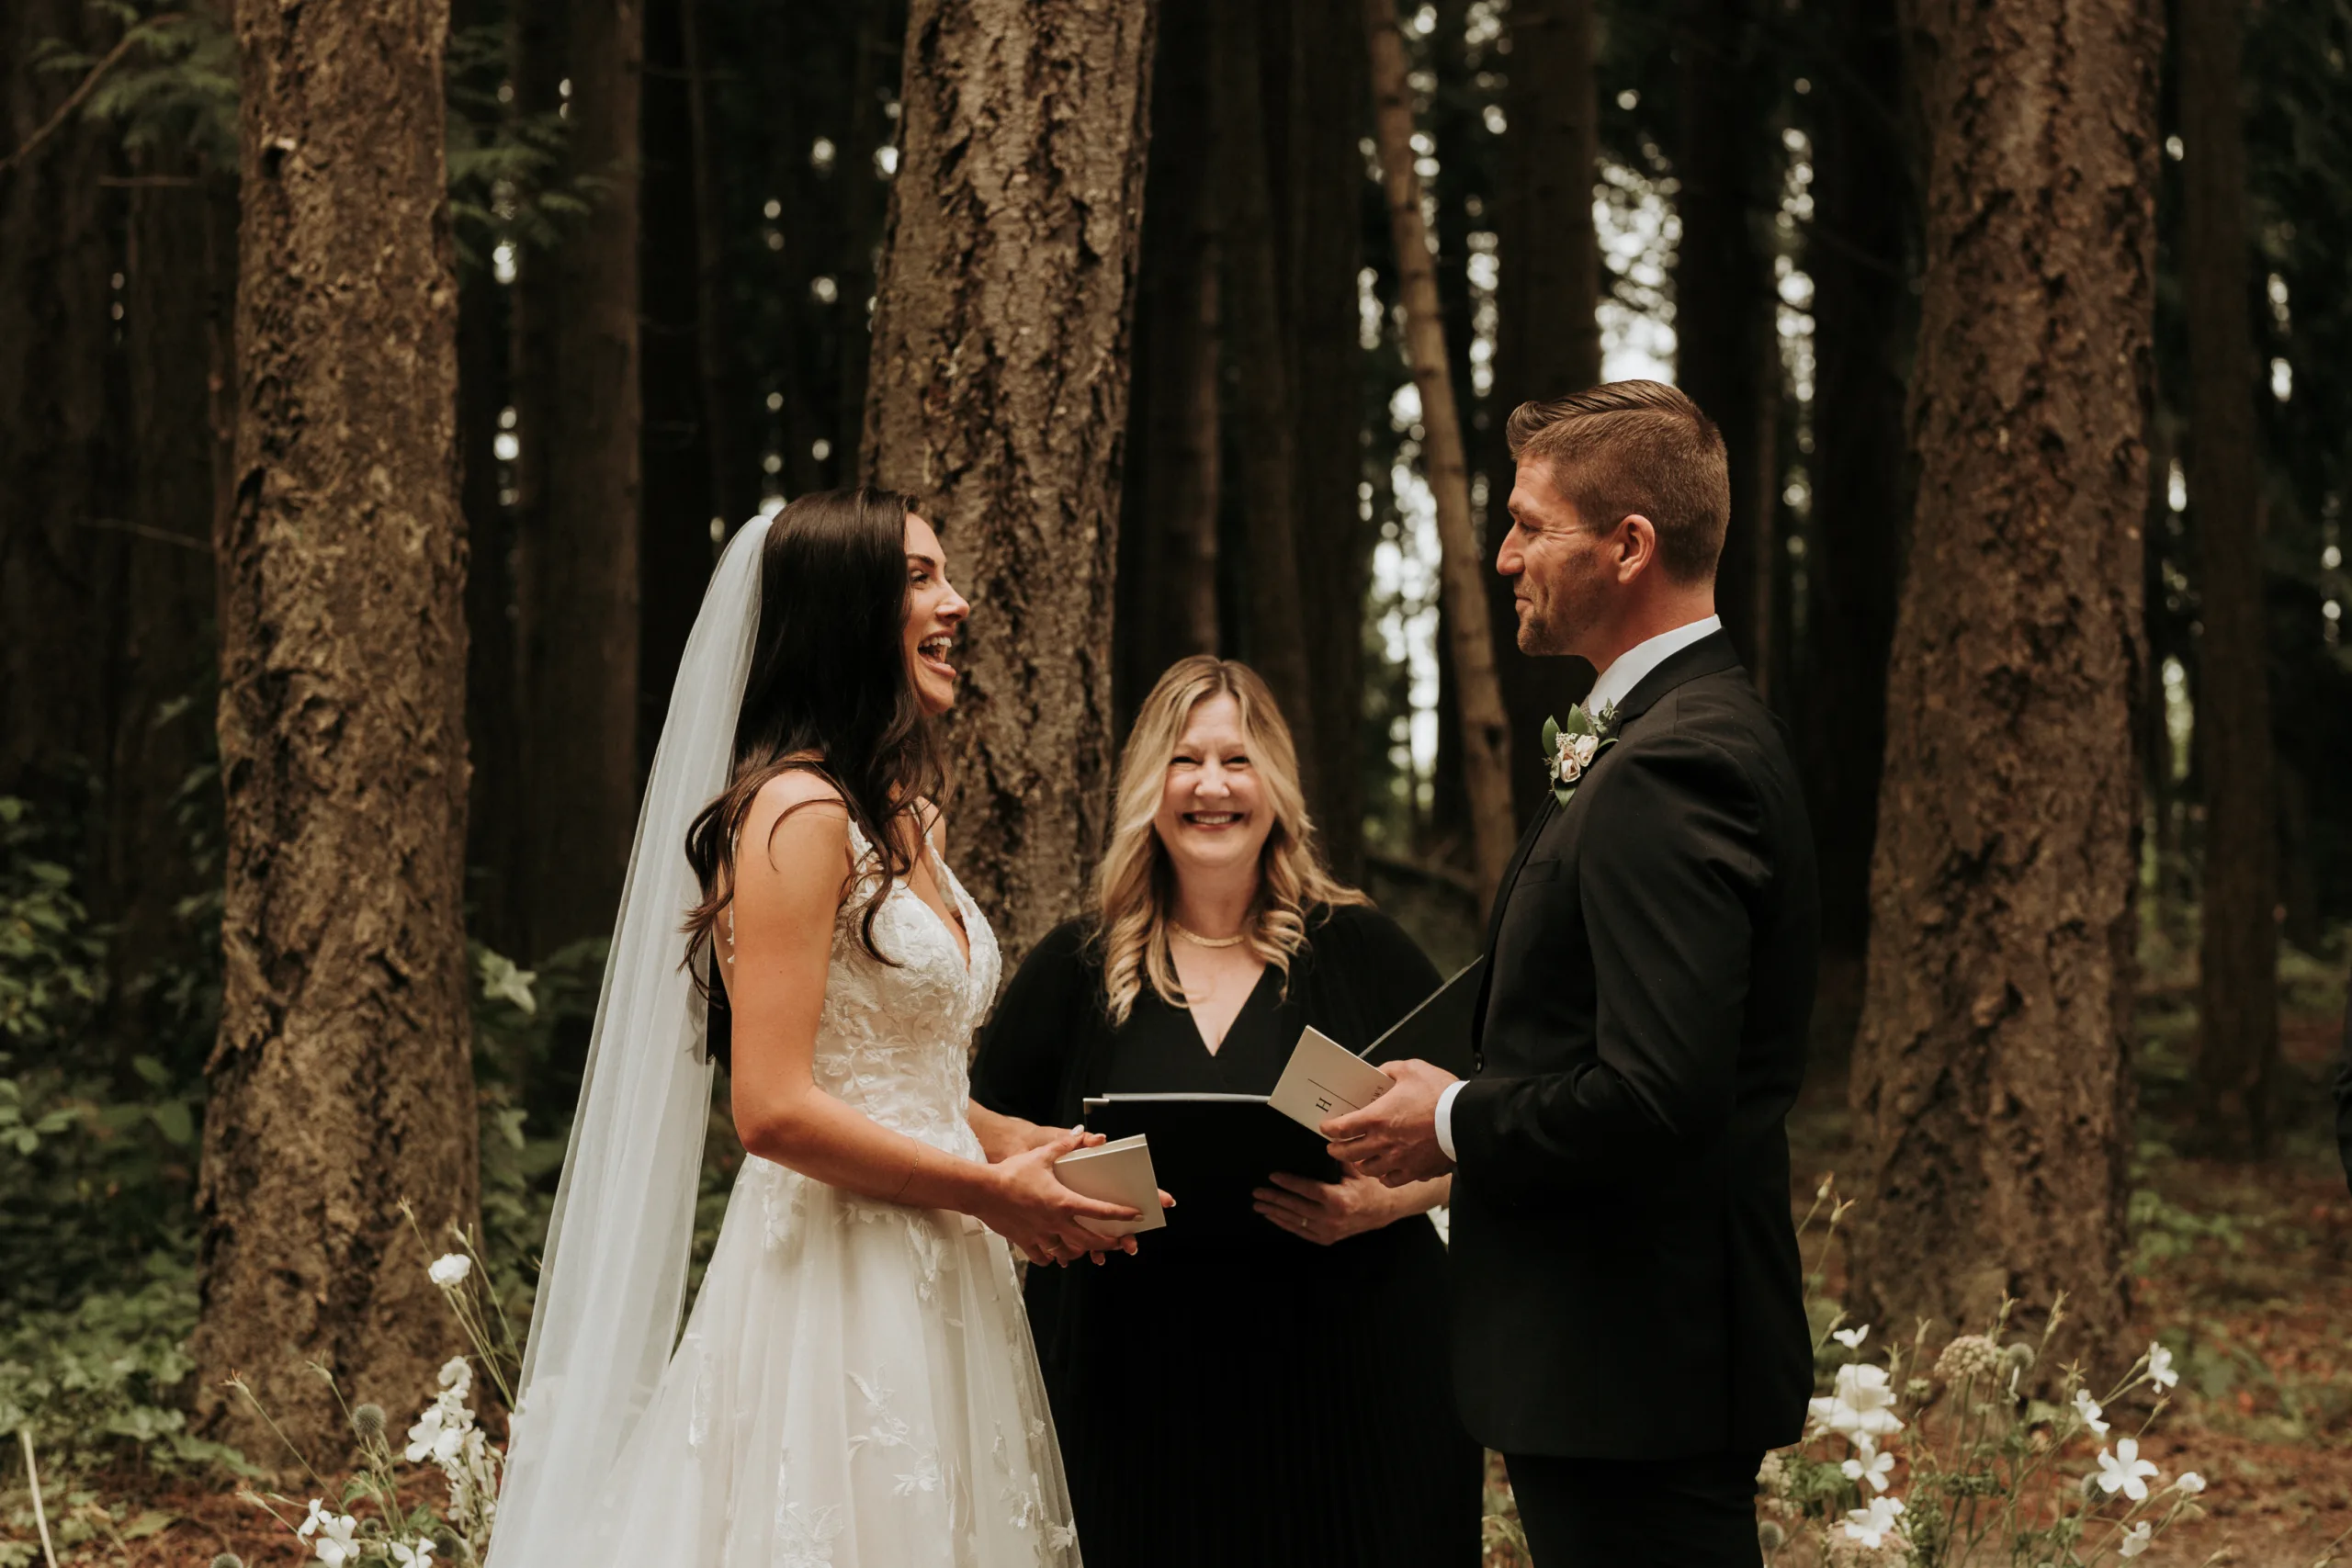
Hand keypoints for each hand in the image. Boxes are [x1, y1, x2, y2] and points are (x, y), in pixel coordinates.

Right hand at [971, 1129, 1142, 1265]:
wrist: (982, 1191)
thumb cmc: (1011, 1174)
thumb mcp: (1041, 1156)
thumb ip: (1064, 1146)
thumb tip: (1081, 1134)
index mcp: (1063, 1202)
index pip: (1100, 1211)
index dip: (1121, 1214)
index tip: (1135, 1216)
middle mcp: (1055, 1222)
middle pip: (1090, 1240)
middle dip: (1108, 1243)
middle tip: (1119, 1242)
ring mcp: (1041, 1235)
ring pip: (1068, 1252)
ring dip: (1081, 1252)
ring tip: (1089, 1249)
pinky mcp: (1026, 1242)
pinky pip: (1044, 1257)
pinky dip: (1052, 1257)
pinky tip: (1055, 1253)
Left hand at [1251, 1170, 1414, 1245]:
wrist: (1384, 1210)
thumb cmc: (1369, 1187)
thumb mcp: (1355, 1170)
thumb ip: (1336, 1158)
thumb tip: (1319, 1142)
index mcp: (1339, 1199)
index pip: (1307, 1190)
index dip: (1288, 1183)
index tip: (1272, 1176)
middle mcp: (1332, 1218)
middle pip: (1296, 1208)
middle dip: (1274, 1199)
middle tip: (1257, 1192)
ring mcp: (1329, 1231)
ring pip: (1295, 1222)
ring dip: (1274, 1213)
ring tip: (1259, 1205)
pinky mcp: (1327, 1238)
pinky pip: (1301, 1232)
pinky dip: (1285, 1224)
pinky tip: (1273, 1217)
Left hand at [1321, 1058, 1456, 1186]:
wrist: (1467, 1120)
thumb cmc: (1440, 1094)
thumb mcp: (1412, 1070)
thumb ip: (1390, 1071)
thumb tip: (1380, 1073)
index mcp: (1378, 1117)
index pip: (1342, 1127)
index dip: (1329, 1128)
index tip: (1327, 1128)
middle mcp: (1384, 1142)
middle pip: (1349, 1153)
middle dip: (1336, 1150)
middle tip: (1334, 1147)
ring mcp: (1399, 1160)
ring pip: (1368, 1169)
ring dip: (1359, 1164)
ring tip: (1359, 1158)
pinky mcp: (1416, 1172)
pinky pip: (1391, 1180)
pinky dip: (1384, 1177)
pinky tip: (1385, 1171)